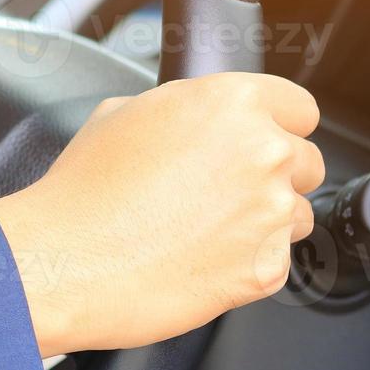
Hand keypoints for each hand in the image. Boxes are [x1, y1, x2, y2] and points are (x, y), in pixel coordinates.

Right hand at [0, 73, 324, 356]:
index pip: (299, 108)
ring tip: (203, 231)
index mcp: (231, 102)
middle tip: (220, 193)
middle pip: (306, 162)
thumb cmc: (82, 192)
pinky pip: (275, 262)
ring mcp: (270, 212)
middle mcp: (263, 151)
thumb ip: (179, 109)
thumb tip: (192, 119)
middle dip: (271, 176)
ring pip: (297, 215)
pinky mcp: (266, 268)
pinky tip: (197, 259)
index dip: (277, 126)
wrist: (64, 261)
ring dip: (264, 222)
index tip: (262, 141)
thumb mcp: (119, 115)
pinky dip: (245, 264)